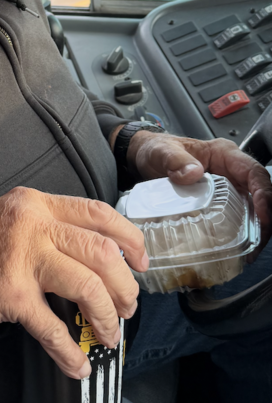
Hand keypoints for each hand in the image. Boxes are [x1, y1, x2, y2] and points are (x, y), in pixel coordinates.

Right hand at [0, 187, 147, 379]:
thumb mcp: (5, 222)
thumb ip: (44, 231)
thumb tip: (89, 262)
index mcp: (34, 203)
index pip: (98, 213)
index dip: (130, 239)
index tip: (141, 263)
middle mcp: (32, 222)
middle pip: (102, 251)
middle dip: (125, 286)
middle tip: (127, 309)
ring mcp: (20, 256)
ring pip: (88, 285)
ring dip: (106, 317)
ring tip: (107, 336)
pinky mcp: (8, 292)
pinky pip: (53, 326)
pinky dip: (70, 351)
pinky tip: (75, 365)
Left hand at [119, 128, 271, 253]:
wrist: (143, 158)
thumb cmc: (156, 150)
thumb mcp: (161, 152)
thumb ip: (175, 160)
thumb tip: (194, 173)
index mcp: (224, 154)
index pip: (254, 172)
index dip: (263, 194)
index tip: (263, 216)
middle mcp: (230, 171)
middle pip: (259, 194)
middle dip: (264, 220)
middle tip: (257, 244)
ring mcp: (226, 187)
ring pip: (252, 209)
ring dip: (255, 230)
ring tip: (249, 252)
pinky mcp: (218, 201)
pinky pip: (236, 217)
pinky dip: (240, 233)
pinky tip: (235, 248)